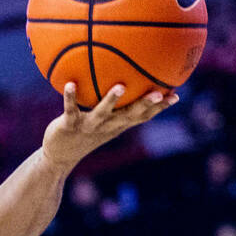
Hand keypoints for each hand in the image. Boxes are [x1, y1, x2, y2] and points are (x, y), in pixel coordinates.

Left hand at [42, 82, 178, 173]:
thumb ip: (117, 105)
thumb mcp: (104, 121)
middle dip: (145, 104)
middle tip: (159, 92)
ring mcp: (88, 126)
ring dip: (110, 100)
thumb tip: (127, 79)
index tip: (176, 94)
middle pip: (129, 115)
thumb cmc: (84, 133)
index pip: (143, 116)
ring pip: (101, 113)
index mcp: (117, 124)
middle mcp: (106, 126)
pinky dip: (70, 98)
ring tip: (120, 87)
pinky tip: (70, 84)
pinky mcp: (68, 126)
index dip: (159, 108)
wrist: (59, 156)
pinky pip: (70, 110)